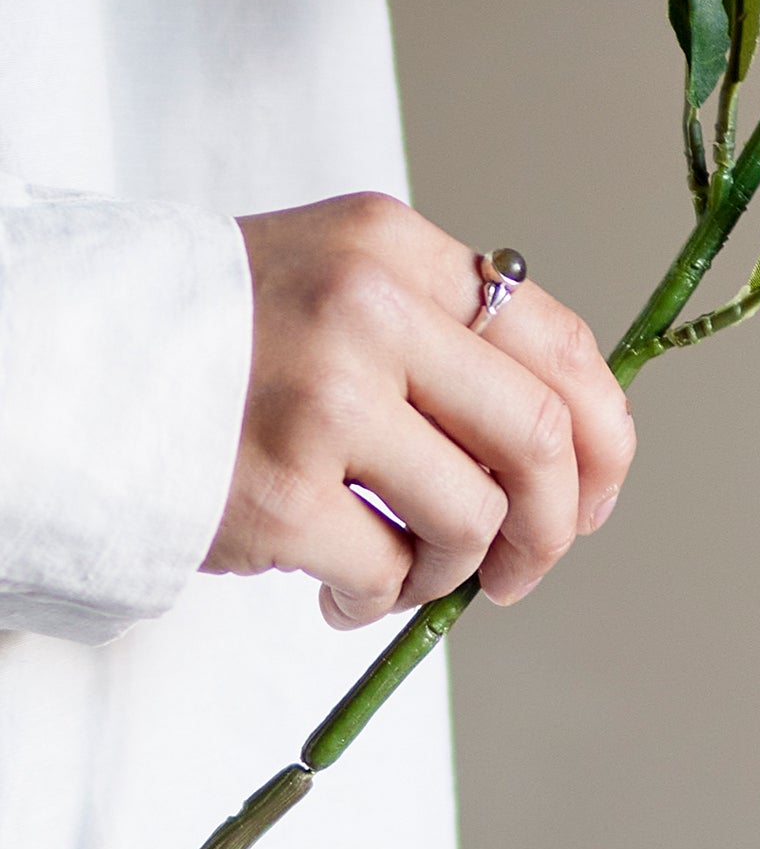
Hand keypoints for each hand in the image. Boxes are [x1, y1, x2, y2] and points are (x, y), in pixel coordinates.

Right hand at [209, 194, 636, 629]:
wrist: (66, 363)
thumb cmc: (217, 333)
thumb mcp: (337, 278)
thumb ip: (440, 330)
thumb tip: (564, 436)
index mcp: (395, 248)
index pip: (556, 339)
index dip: (604, 434)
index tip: (595, 492)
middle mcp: (369, 310)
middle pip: (540, 434)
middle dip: (557, 523)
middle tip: (527, 567)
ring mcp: (323, 401)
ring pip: (474, 515)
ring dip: (455, 570)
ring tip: (405, 570)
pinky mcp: (274, 492)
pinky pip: (387, 571)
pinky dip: (380, 600)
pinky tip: (341, 588)